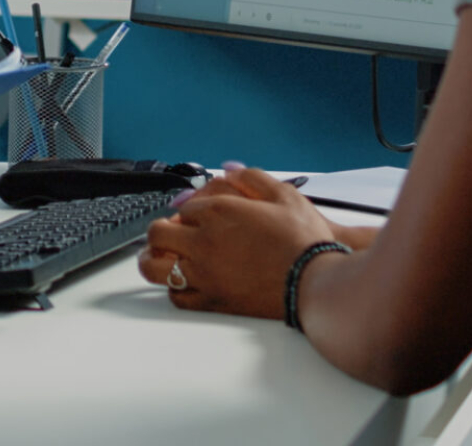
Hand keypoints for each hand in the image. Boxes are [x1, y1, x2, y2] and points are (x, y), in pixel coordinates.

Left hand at [138, 165, 339, 316]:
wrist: (318, 284)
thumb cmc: (305, 242)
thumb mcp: (284, 195)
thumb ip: (252, 178)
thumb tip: (228, 170)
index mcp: (219, 212)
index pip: (184, 207)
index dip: (187, 210)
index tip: (194, 215)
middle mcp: (205, 241)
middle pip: (158, 232)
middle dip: (159, 230)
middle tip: (167, 233)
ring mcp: (206, 273)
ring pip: (156, 266)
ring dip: (152, 258)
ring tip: (156, 256)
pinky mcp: (214, 300)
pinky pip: (178, 296)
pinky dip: (174, 288)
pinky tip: (180, 282)